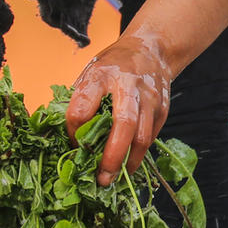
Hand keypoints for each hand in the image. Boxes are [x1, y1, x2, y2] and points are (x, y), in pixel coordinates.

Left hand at [65, 35, 173, 185]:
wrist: (151, 49)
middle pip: (123, 124)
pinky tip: (127, 165)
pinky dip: (138, 155)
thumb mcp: (90, 72)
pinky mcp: (162, 109)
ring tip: (112, 178)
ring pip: (142, 136)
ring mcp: (149, 98)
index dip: (74, 131)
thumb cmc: (114, 64)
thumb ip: (79, 100)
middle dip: (111, 156)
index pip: (82, 107)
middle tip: (100, 178)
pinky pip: (151, 138)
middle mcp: (128, 85)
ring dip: (127, 162)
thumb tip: (65, 137)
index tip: (72, 144)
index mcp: (101, 74)